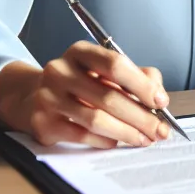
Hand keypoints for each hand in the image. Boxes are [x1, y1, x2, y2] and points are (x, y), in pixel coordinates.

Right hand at [0, 42, 170, 147]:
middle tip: (159, 130)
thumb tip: (158, 96)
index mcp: (80, 52)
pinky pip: (81, 135)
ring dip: (126, 132)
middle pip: (108, 96)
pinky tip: (117, 141)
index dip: (142, 85)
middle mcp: (60, 70)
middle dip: (141, 117)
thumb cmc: (80, 83)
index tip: (161, 102)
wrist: (33, 97)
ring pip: (96, 119)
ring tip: (144, 139)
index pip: (115, 64)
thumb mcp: (105, 71)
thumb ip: (137, 76)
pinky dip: (105, 140)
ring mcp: (47, 97)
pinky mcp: (42, 122)